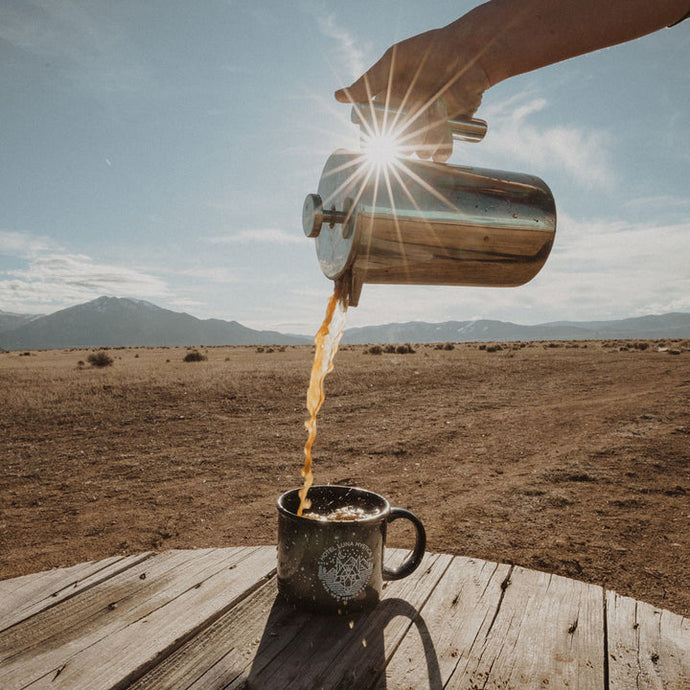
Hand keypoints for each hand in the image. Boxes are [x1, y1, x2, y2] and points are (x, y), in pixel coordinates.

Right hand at [335, 23, 489, 161]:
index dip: (372, 137)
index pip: (373, 132)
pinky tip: (445, 134)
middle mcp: (407, 121)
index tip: (378, 132)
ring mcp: (427, 129)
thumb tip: (337, 96)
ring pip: (417, 151)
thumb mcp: (395, 61)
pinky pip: (440, 154)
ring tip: (434, 113)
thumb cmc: (430, 51)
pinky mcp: (449, 133)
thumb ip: (368, 82)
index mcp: (391, 106)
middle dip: (402, 136)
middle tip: (413, 114)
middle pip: (395, 146)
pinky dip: (441, 149)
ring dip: (424, 140)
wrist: (470, 52)